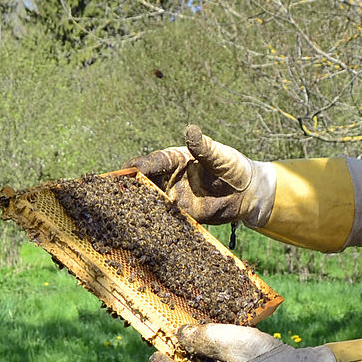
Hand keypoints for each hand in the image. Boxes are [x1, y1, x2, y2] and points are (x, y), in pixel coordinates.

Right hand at [126, 125, 275, 226]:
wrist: (247, 193)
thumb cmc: (234, 167)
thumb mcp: (220, 156)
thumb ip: (203, 148)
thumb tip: (191, 130)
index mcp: (174, 159)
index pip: (151, 162)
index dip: (138, 167)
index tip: (126, 172)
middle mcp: (169, 178)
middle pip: (143, 183)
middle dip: (129, 189)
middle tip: (114, 196)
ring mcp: (173, 197)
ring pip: (150, 202)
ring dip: (137, 208)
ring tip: (122, 216)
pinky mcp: (181, 215)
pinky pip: (164, 219)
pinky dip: (153, 224)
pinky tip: (143, 231)